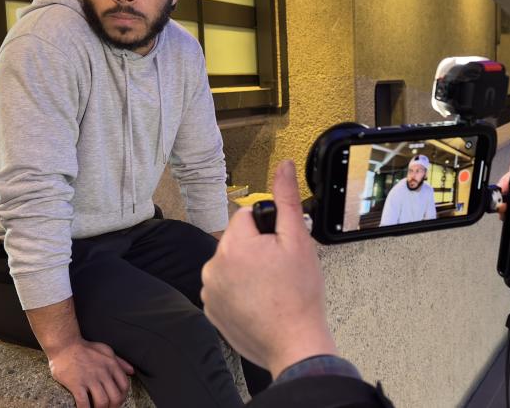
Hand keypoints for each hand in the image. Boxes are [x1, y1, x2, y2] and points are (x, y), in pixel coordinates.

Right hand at [47, 339, 134, 407]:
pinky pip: (84, 403)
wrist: (64, 345)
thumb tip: (131, 372)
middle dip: (113, 406)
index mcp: (112, 365)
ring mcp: (90, 379)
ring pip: (102, 402)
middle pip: (115, 397)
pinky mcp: (77, 384)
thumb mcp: (106, 350)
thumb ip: (120, 361)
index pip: (124, 386)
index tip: (117, 401)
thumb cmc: (85, 348)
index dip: (122, 397)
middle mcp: (103, 373)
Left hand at [201, 160, 336, 377]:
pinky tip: (258, 302)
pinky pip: (223, 287)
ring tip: (269, 288)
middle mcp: (214, 265)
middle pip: (236, 240)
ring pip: (229, 264)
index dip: (268, 231)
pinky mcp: (211, 310)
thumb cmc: (299, 296)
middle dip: (256, 249)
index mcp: (234, 245)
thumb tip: (283, 166)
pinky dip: (238, 291)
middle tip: (278, 270)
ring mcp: (209, 290)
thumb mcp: (298, 240)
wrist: (293, 343)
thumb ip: (286, 199)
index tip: (280, 250)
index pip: (246, 217)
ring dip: (246, 270)